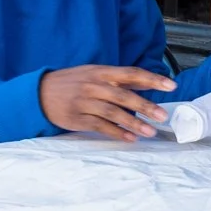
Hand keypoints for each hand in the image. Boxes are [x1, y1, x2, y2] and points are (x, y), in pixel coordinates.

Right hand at [39, 65, 175, 141]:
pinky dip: (116, 132)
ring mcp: (84, 102)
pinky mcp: (76, 118)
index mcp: (101, 72)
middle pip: (123, 95)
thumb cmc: (73, 82)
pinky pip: (100, 126)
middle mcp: (93, 86)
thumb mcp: (95, 74)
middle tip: (163, 116)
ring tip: (150, 132)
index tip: (171, 86)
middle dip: (145, 106)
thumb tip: (150, 82)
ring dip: (133, 123)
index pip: (131, 73)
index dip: (152, 79)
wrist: (38, 93)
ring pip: (113, 113)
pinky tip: (130, 138)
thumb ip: (121, 79)